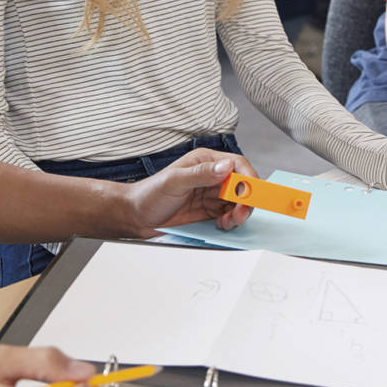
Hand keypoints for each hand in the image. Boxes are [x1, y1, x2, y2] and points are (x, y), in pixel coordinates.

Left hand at [126, 148, 257, 234]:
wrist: (135, 217)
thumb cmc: (149, 194)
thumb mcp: (174, 182)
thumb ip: (201, 174)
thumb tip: (226, 167)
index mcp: (205, 162)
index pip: (236, 165)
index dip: (248, 178)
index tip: (251, 193)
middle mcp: (211, 176)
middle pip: (241, 186)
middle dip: (245, 200)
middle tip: (240, 214)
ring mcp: (210, 195)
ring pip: (237, 202)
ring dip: (238, 213)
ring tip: (228, 222)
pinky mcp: (208, 211)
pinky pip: (228, 215)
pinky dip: (230, 221)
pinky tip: (221, 224)